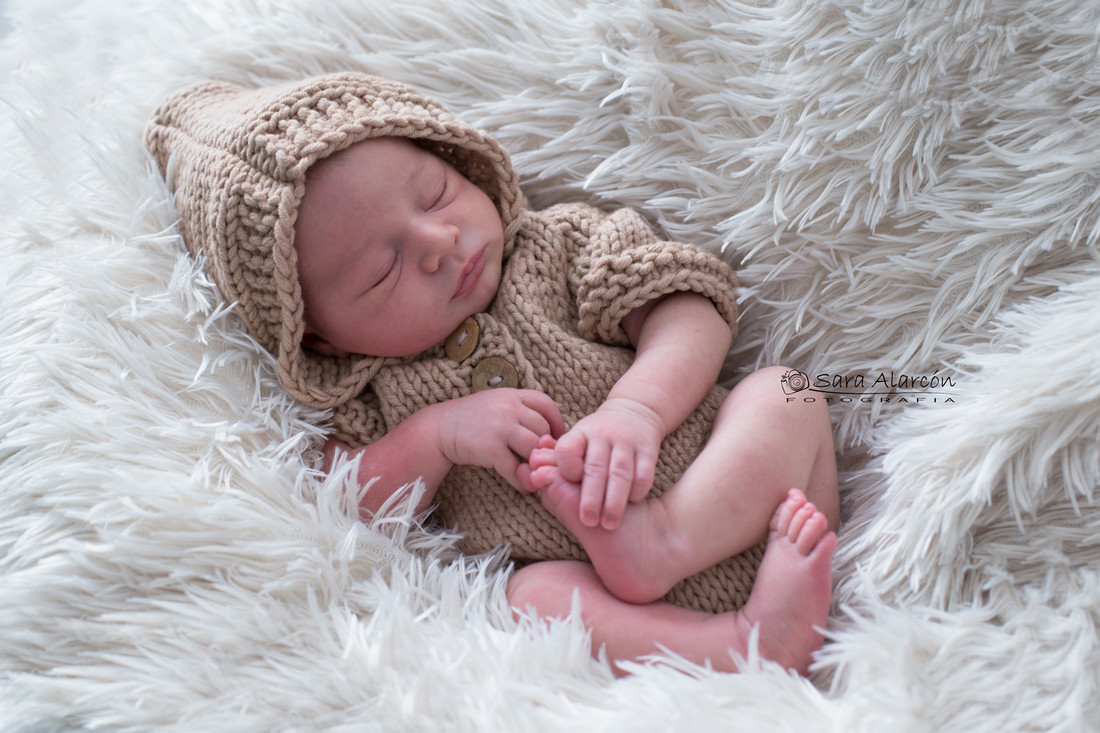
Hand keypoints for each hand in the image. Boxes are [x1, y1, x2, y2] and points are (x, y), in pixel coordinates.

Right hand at [435, 389, 563, 491]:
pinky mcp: (491, 448)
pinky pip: (515, 468)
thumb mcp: (496, 403)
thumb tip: (548, 433)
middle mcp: (509, 408)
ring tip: (534, 474)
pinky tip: (522, 486)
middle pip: (543, 429)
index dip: (557, 422)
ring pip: (534, 448)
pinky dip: (522, 481)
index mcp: (512, 395)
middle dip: (546, 447)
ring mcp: (500, 427)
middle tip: (543, 460)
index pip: (546, 404)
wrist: (438, 429)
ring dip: (536, 465)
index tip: (556, 437)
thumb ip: (520, 412)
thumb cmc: (470, 419)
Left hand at [551, 397, 663, 529]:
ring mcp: (626, 442)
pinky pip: (644, 472)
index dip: (566, 468)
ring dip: (615, 500)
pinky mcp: (648, 449)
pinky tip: (632, 504)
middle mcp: (602, 435)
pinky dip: (638, 489)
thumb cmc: (595, 439)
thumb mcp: (575, 442)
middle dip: (591, 496)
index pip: (567, 449)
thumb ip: (552, 461)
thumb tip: (531, 477)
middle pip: (595, 467)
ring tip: (609, 523)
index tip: (568, 485)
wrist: (633, 412)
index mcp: (579, 434)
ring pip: (620, 472)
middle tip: (588, 521)